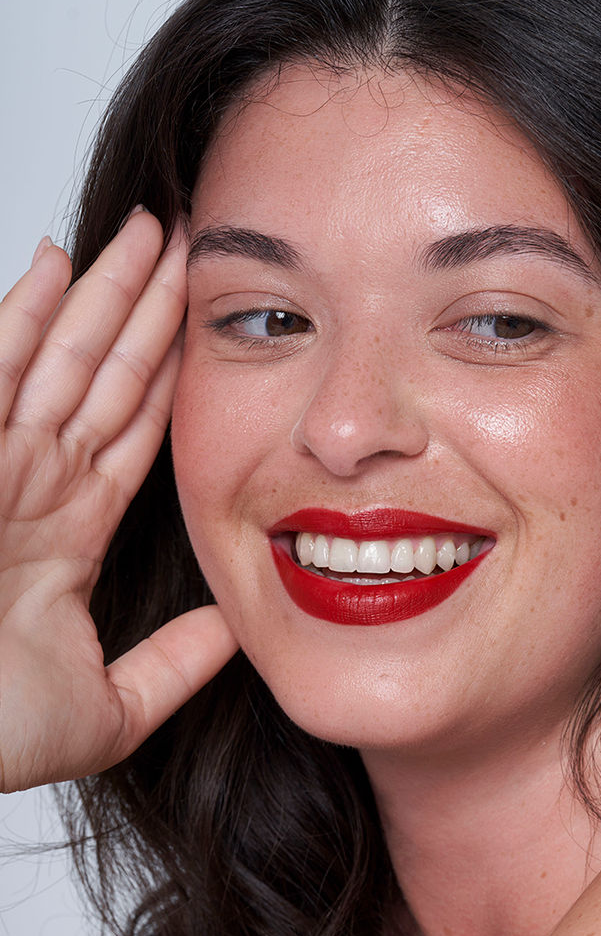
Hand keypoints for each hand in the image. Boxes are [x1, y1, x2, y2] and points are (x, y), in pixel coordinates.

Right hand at [0, 210, 238, 792]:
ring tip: (148, 229)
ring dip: (105, 293)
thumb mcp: (113, 705)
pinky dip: (21, 317)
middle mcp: (33, 486)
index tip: (215, 328)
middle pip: (107, 378)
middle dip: (148, 311)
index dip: (174, 378)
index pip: (135, 434)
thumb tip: (243, 632)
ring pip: (62, 359)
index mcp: (70, 533)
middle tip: (190, 243)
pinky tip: (55, 261)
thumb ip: (176, 664)